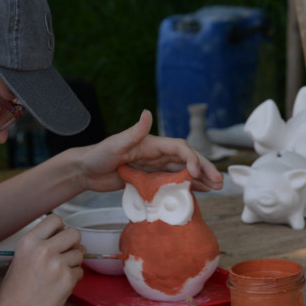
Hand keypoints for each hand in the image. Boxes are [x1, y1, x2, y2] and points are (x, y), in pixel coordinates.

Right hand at [0, 214, 83, 305]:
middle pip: (74, 233)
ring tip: (60, 274)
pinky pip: (80, 271)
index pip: (55, 219)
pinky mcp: (67, 279)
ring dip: (74, 262)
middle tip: (66, 256)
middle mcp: (43, 249)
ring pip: (80, 253)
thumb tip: (65, 240)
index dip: (61, 229)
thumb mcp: (19, 260)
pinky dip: (74, 278)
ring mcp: (57, 264)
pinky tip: (60, 286)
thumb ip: (39, 247)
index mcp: (29, 242)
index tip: (59, 238)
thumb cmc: (14, 292)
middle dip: (73, 244)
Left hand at [76, 110, 223, 192]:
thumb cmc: (98, 155)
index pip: (179, 148)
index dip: (191, 159)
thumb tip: (147, 113)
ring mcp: (156, 167)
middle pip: (188, 160)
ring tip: (217, 188)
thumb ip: (134, 131)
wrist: (86, 171)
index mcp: (153, 143)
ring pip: (185, 172)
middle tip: (219, 182)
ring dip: (201, 179)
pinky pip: (174, 183)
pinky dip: (188, 187)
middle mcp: (158, 154)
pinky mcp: (151, 180)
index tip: (195, 173)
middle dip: (205, 169)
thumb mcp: (115, 143)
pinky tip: (200, 192)